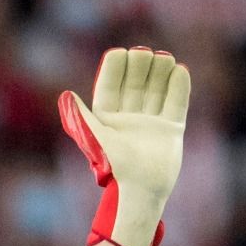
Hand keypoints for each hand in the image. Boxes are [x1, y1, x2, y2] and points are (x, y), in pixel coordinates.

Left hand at [58, 47, 189, 245]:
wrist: (140, 191)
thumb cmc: (114, 167)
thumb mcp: (94, 139)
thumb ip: (80, 117)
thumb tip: (66, 95)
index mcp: (107, 119)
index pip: (110, 86)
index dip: (115, 68)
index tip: (120, 53)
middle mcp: (128, 119)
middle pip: (134, 84)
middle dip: (139, 67)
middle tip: (144, 54)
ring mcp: (151, 123)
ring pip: (156, 90)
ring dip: (160, 72)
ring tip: (164, 57)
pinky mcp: (170, 130)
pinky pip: (176, 103)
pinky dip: (179, 87)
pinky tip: (180, 70)